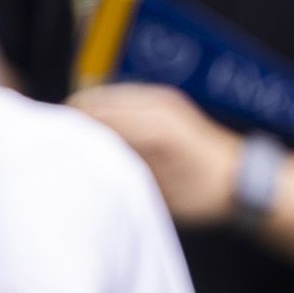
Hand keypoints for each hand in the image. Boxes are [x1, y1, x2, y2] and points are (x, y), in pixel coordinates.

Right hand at [68, 83, 242, 226]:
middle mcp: (156, 105)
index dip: (67, 133)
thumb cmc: (203, 196)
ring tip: (73, 139)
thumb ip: (121, 172)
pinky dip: (104, 109)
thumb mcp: (157, 195)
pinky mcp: (163, 96)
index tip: (49, 150)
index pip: (92, 120)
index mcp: (153, 131)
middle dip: (72, 121)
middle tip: (54, 146)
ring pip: (103, 96)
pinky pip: (120, 96)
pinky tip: (97, 130)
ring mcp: (160, 97)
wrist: (244, 178)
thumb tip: (83, 162)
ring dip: (86, 113)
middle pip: (93, 103)